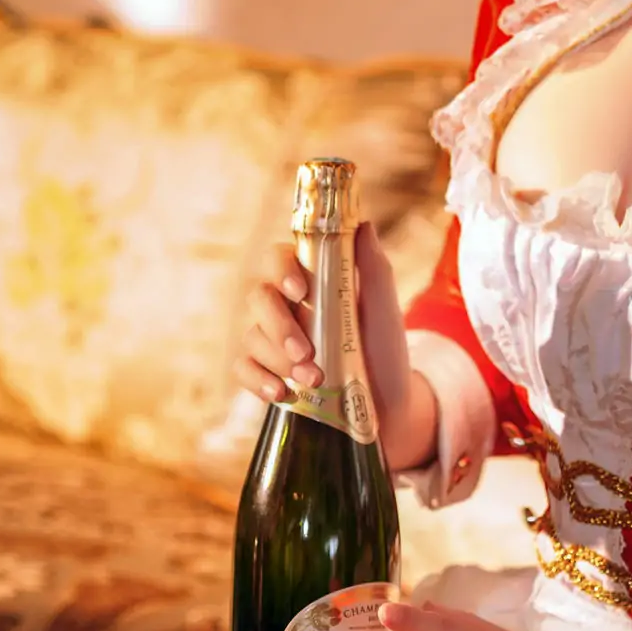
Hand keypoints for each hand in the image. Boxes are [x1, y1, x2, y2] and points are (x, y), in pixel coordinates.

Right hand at [235, 222, 434, 470]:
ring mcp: (274, 340)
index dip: (281, 269)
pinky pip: (243, 369)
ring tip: (313, 380)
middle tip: (305, 352)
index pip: (279, 258)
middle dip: (279, 326)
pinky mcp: (268, 372)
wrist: (388, 405)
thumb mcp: (384, 310)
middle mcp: (286, 306)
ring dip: (279, 359)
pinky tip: (281, 393)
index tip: (299, 290)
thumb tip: (363, 225)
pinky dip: (257, 380)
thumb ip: (373, 269)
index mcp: (310, 281)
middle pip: (259, 298)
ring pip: (252, 336)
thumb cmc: (385, 349)